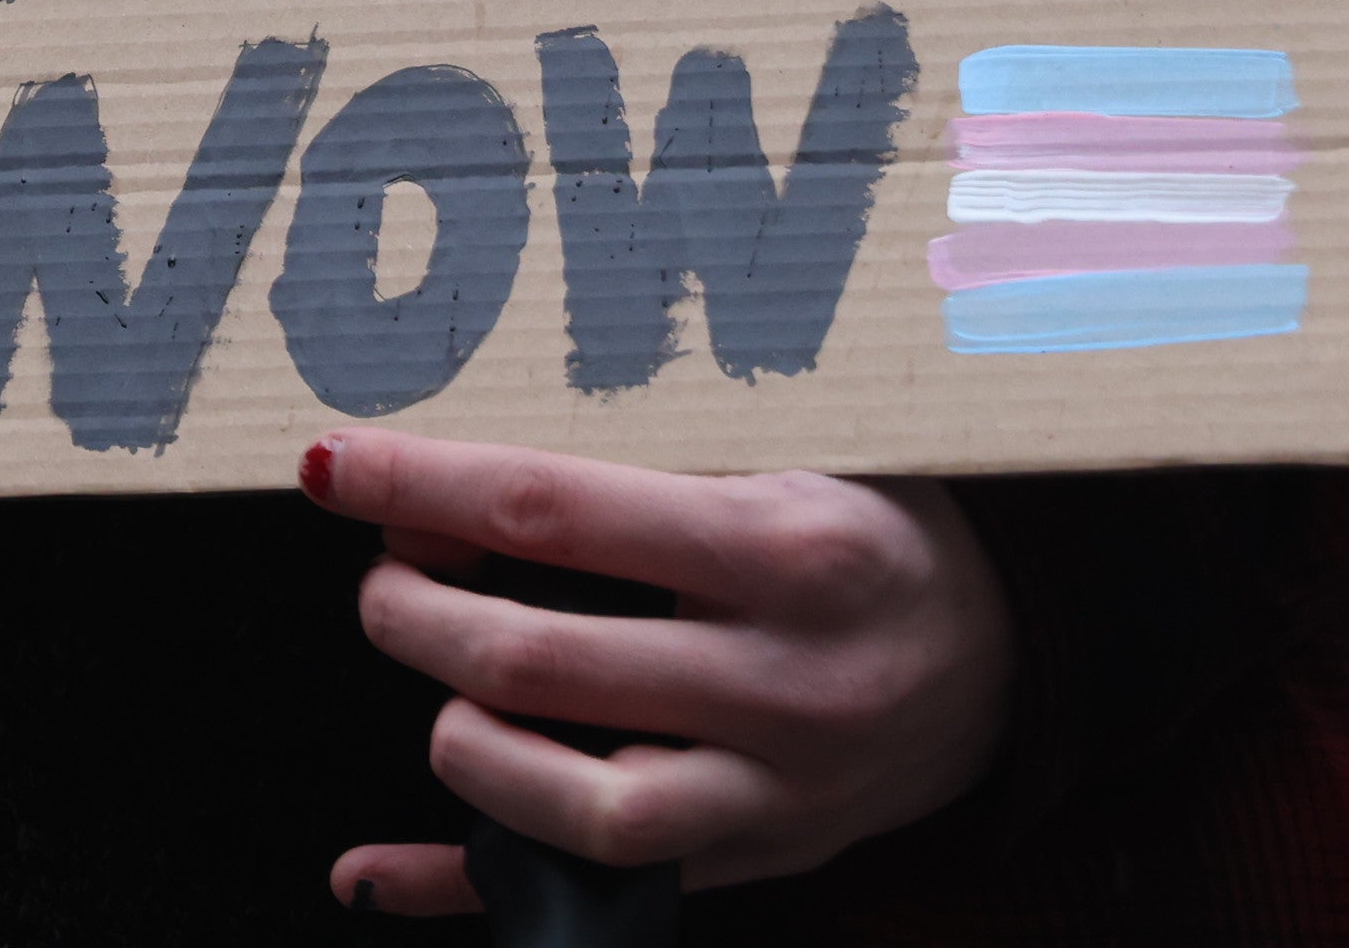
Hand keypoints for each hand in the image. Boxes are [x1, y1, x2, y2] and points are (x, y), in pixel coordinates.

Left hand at [301, 433, 1007, 908]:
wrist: (1015, 651)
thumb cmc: (874, 527)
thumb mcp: (788, 456)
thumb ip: (647, 463)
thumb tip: (466, 468)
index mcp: (783, 548)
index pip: (550, 508)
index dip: (418, 485)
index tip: (333, 463)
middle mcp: (780, 680)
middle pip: (535, 660)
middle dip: (413, 612)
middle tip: (387, 576)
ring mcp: (772, 788)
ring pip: (572, 804)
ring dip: (456, 744)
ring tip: (439, 681)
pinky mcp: (759, 857)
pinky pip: (599, 893)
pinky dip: (468, 889)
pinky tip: (373, 869)